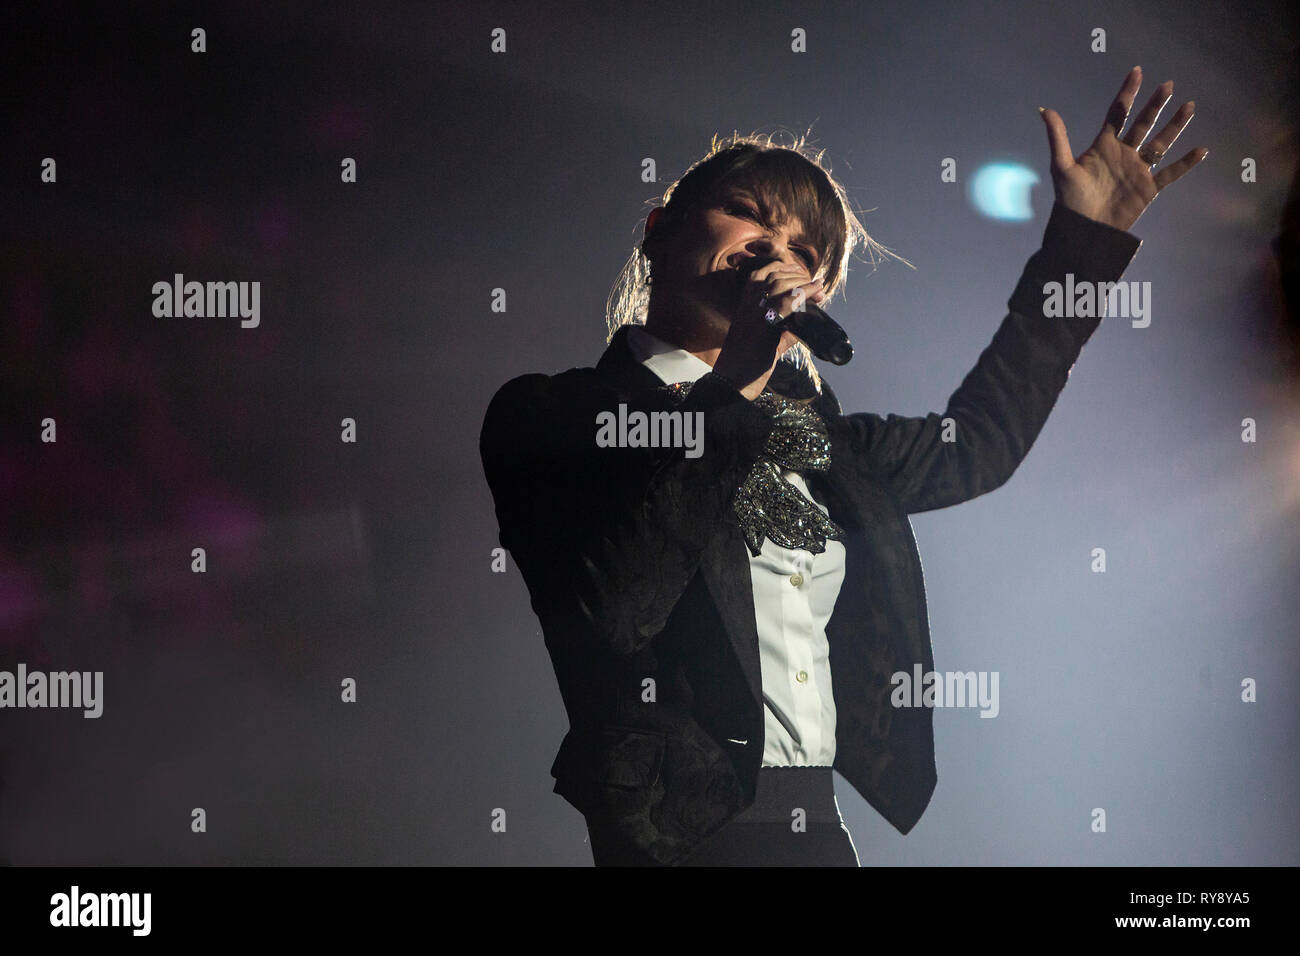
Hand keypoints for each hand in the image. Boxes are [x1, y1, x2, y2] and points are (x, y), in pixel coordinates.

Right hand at [714, 261, 823, 399]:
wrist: (733, 382)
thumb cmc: (747, 365)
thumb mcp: (766, 341)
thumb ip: (785, 328)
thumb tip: (809, 320)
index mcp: (743, 306)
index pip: (760, 274)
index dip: (781, 268)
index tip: (797, 272)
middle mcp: (747, 306)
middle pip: (774, 276)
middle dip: (798, 276)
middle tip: (816, 285)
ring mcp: (755, 313)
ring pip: (780, 284)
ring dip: (803, 283)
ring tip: (818, 290)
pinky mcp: (765, 324)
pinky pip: (788, 301)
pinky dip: (805, 293)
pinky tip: (817, 292)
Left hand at [1040, 66, 1208, 231]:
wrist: (1083, 231)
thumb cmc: (1069, 201)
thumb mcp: (1062, 167)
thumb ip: (1057, 138)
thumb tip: (1045, 110)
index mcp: (1103, 146)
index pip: (1118, 113)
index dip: (1128, 93)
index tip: (1137, 71)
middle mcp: (1123, 154)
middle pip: (1143, 124)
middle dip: (1155, 105)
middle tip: (1168, 85)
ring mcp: (1137, 170)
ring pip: (1161, 143)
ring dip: (1175, 126)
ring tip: (1189, 107)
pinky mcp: (1147, 189)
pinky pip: (1170, 173)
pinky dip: (1185, 163)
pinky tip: (1201, 150)